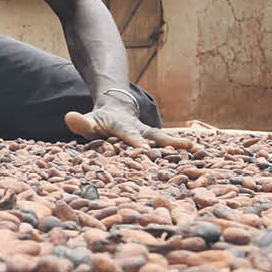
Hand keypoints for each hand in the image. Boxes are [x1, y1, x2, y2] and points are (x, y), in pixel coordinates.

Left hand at [64, 103, 190, 149]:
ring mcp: (151, 136)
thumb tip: (68, 117)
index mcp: (124, 128)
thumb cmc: (99, 122)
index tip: (145, 150)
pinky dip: (184, 154)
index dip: (137, 143)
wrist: (116, 109)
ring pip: (167, 141)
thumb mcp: (88, 121)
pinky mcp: (157, 142)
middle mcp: (141, 131)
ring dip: (183, 146)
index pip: (130, 136)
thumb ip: (81, 123)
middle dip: (172, 143)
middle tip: (190, 146)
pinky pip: (170, 149)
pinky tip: (202, 161)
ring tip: (201, 150)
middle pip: (157, 137)